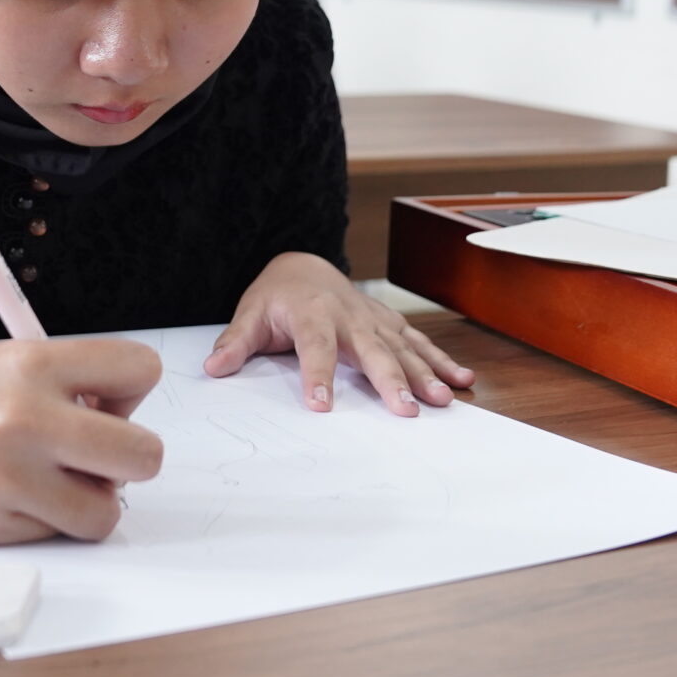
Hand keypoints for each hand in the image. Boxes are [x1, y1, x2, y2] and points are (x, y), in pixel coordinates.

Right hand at [0, 337, 164, 544]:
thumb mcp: (1, 364)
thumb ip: (67, 386)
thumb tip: (120, 424)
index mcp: (33, 364)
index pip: (140, 370)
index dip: (130, 395)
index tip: (100, 406)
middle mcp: (26, 418)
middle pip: (144, 456)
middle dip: (126, 460)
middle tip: (89, 456)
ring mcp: (7, 478)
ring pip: (107, 512)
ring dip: (89, 503)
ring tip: (51, 483)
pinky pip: (57, 535)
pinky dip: (44, 523)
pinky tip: (8, 498)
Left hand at [205, 251, 473, 415]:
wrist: (304, 266)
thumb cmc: (277, 295)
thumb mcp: (250, 314)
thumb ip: (235, 342)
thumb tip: (214, 368)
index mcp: (312, 314)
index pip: (315, 348)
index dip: (318, 377)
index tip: (321, 406)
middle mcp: (349, 316)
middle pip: (372, 351)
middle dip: (391, 381)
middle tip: (407, 411)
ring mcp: (373, 320)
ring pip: (403, 348)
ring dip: (425, 374)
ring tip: (443, 400)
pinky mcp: (388, 324)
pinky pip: (418, 342)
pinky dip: (442, 360)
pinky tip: (462, 381)